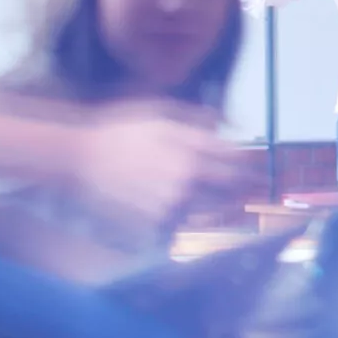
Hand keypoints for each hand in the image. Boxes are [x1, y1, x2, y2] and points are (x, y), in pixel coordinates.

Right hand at [73, 108, 239, 230]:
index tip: (259, 168)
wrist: (77, 159)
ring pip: (211, 209)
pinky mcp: (156, 224)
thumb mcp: (161, 113)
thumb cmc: (119, 131)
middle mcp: (186, 178)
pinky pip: (183, 222)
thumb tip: (233, 122)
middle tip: (254, 187)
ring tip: (219, 198)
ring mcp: (171, 204)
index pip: (237, 160)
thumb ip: (201, 118)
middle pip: (232, 188)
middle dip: (246, 187)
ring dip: (221, 204)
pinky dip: (188, 217)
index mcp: (190, 149)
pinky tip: (181, 207)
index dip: (252, 164)